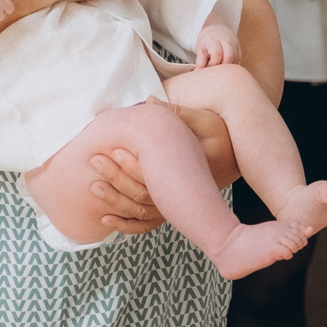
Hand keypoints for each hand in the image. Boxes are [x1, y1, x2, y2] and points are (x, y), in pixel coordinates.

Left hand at [85, 107, 241, 234]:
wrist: (233, 156)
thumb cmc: (219, 135)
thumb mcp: (204, 121)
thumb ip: (176, 113)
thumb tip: (149, 101)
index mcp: (189, 171)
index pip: (156, 175)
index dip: (132, 165)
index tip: (113, 149)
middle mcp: (182, 194)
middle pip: (144, 195)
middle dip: (116, 180)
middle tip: (94, 160)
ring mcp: (176, 205)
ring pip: (141, 213)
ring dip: (115, 202)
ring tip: (93, 187)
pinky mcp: (170, 210)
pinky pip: (146, 224)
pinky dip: (125, 225)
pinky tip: (105, 219)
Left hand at [195, 21, 238, 67]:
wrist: (216, 28)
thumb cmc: (207, 40)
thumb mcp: (200, 48)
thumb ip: (201, 61)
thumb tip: (199, 72)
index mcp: (213, 39)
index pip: (217, 53)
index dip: (213, 63)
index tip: (209, 65)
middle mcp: (226, 39)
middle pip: (229, 56)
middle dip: (223, 67)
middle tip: (216, 69)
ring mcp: (234, 43)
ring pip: (236, 59)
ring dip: (228, 67)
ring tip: (220, 67)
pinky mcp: (239, 47)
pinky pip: (239, 59)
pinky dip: (233, 65)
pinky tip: (226, 65)